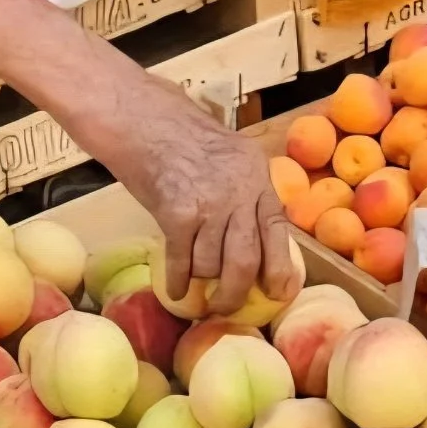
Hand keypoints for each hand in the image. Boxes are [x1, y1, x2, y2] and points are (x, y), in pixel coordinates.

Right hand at [111, 86, 300, 316]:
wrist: (146, 121)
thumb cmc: (185, 141)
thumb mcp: (231, 161)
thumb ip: (246, 196)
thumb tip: (256, 246)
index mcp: (256, 177)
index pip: (277, 229)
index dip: (280, 267)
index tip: (279, 293)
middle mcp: (238, 191)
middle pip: (245, 259)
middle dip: (235, 293)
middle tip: (226, 306)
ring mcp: (209, 203)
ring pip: (211, 265)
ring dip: (202, 281)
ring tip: (195, 284)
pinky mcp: (177, 214)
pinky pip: (181, 262)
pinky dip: (178, 282)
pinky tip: (176, 291)